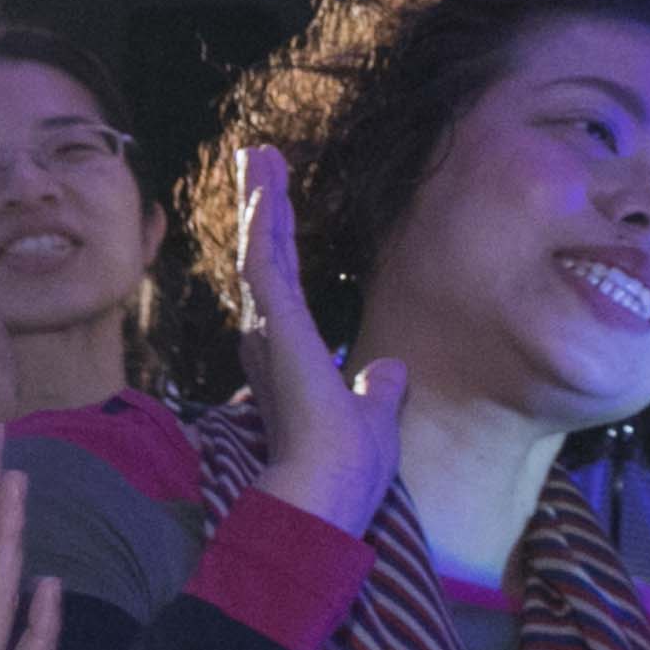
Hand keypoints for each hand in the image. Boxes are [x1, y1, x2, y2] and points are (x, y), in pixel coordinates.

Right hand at [228, 147, 410, 536]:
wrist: (329, 495)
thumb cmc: (346, 472)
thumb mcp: (376, 420)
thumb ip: (379, 392)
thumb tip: (392, 371)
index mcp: (290, 361)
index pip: (279, 291)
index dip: (274, 247)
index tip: (272, 209)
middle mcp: (270, 341)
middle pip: (263, 260)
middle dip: (260, 209)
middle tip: (256, 161)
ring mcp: (271, 330)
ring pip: (260, 250)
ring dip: (260, 200)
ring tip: (258, 154)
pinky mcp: (277, 324)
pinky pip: (265, 259)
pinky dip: (263, 218)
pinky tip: (264, 183)